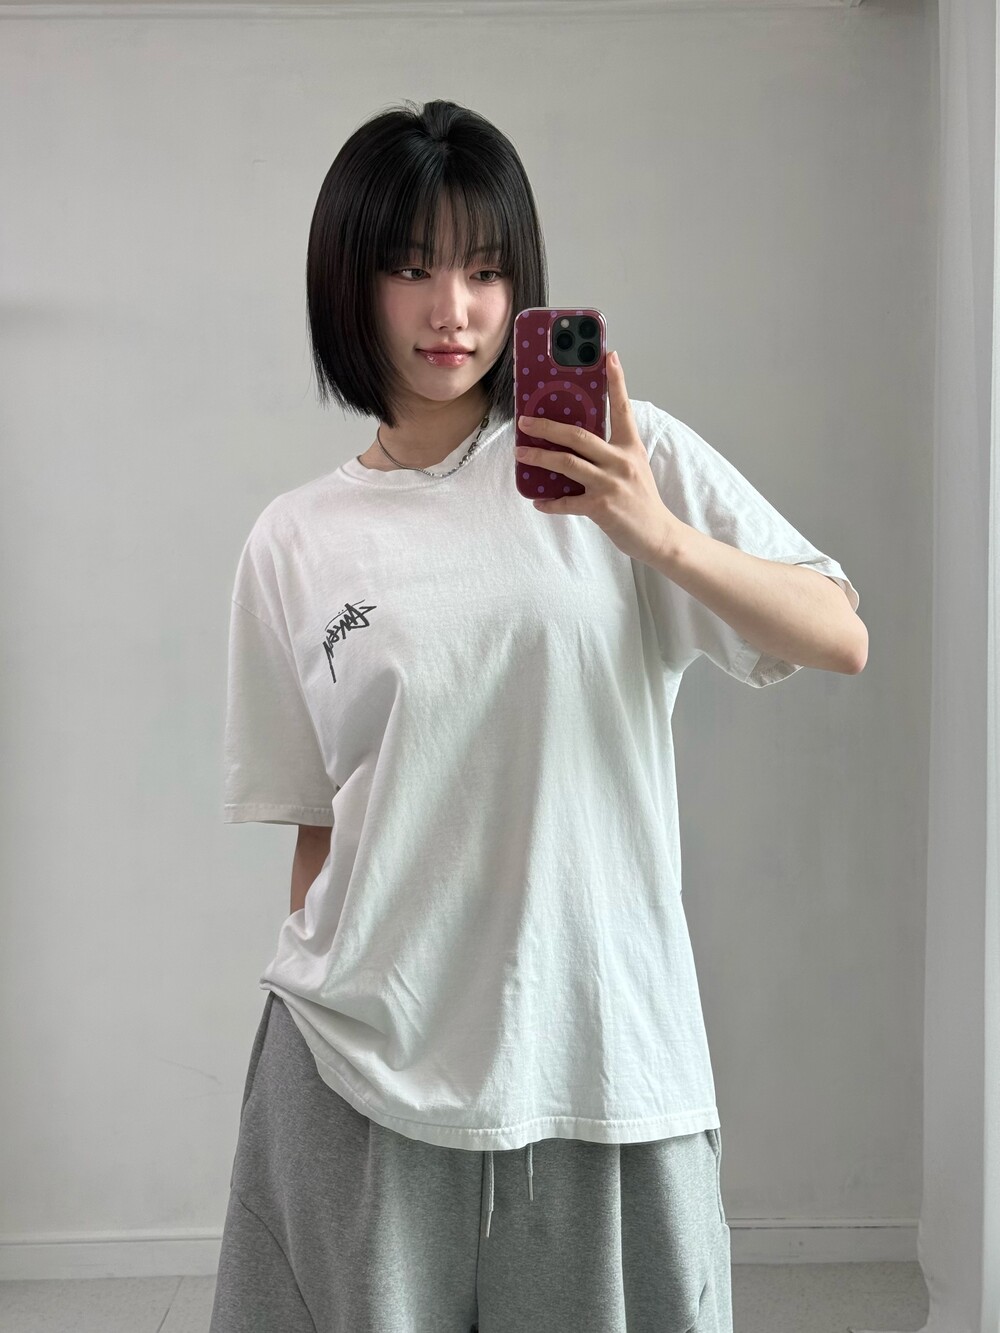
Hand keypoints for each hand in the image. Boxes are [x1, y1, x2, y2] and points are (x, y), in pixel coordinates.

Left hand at [515, 351, 680, 565]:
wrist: (658, 535)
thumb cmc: (642, 500)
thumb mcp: (634, 467)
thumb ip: (612, 452)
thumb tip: (579, 442)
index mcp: (630, 447)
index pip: (623, 408)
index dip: (617, 381)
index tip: (609, 357)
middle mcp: (620, 461)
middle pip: (578, 435)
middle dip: (548, 426)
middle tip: (525, 420)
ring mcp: (610, 484)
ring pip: (567, 463)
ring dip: (540, 457)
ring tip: (521, 452)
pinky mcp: (601, 507)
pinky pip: (567, 502)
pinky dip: (550, 502)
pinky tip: (538, 501)